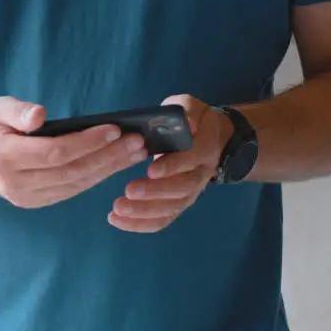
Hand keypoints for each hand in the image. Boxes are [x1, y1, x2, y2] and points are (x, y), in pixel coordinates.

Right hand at [0, 97, 148, 208]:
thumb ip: (17, 110)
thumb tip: (40, 116)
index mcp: (4, 158)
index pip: (55, 153)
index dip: (87, 142)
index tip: (114, 128)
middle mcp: (16, 183)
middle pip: (71, 172)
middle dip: (108, 157)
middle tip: (137, 143)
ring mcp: (25, 197)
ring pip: (75, 184)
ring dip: (108, 169)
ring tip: (135, 153)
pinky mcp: (34, 202)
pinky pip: (71, 190)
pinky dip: (96, 177)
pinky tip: (115, 164)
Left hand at [108, 94, 232, 232]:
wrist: (212, 141)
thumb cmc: (193, 121)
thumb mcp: (191, 106)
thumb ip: (187, 110)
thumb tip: (188, 123)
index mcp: (204, 147)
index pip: (192, 158)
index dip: (173, 166)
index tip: (150, 170)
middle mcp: (199, 174)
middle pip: (181, 189)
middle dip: (154, 193)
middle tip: (128, 192)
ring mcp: (191, 192)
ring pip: (171, 208)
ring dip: (144, 212)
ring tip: (117, 209)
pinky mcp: (178, 204)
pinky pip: (163, 220)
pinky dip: (141, 224)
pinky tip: (118, 221)